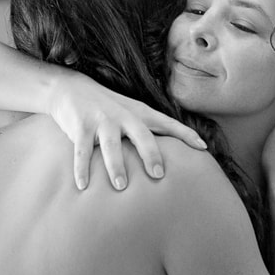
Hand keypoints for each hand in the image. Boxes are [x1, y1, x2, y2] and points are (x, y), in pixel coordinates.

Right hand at [46, 68, 206, 189]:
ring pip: (111, 145)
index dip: (186, 134)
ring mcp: (102, 121)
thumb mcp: (130, 114)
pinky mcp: (81, 127)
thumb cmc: (107, 108)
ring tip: (121, 186)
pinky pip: (82, 151)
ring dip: (116, 166)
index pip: (168, 123)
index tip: (203, 147)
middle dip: (151, 154)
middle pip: (142, 135)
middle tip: (158, 175)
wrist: (71, 88)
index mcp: (140, 113)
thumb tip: (169, 160)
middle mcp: (124, 116)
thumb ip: (146, 132)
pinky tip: (83, 186)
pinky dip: (81, 169)